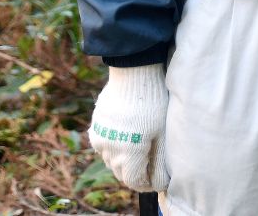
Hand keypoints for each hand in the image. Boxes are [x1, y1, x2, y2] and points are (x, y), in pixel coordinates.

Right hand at [88, 64, 169, 192]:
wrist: (134, 73)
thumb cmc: (154, 102)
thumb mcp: (162, 133)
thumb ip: (159, 163)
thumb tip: (160, 184)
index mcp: (129, 154)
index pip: (134, 182)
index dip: (146, 184)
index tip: (156, 179)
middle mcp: (110, 150)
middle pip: (121, 173)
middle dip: (135, 173)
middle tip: (150, 163)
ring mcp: (100, 138)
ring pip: (111, 160)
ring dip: (123, 160)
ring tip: (139, 147)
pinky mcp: (95, 127)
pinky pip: (103, 146)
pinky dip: (113, 147)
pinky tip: (125, 136)